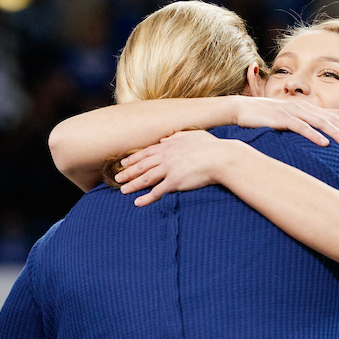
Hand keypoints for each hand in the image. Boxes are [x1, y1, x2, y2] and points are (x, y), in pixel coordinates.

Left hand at [116, 130, 233, 206]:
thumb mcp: (193, 135)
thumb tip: (166, 138)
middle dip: (128, 171)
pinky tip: (137, 203)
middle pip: (142, 165)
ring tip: (122, 190)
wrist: (221, 157)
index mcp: (170, 145)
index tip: (123, 162)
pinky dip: (146, 198)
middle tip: (117, 177)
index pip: (147, 152)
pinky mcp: (175, 181)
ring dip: (133, 184)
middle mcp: (166, 156)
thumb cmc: (212, 146)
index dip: (134, 158)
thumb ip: (178, 136)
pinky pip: (157, 191)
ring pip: (146, 178)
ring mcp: (169, 168)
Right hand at [232, 96, 338, 147]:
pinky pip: (301, 127)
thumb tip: (319, 138)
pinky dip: (314, 135)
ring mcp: (293, 111)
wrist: (241, 110)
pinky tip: (325, 144)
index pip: (335, 114)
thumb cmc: (265, 118)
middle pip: (332, 118)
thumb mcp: (288, 121)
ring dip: (337, 133)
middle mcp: (303, 107)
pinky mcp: (281, 118)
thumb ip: (303, 126)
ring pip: (321, 122)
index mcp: (307, 108)